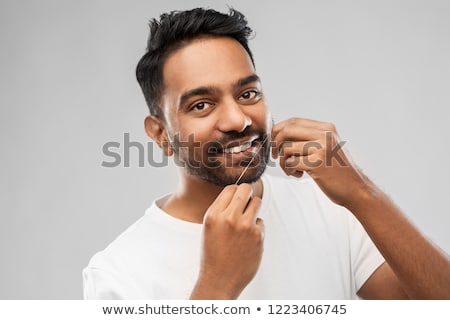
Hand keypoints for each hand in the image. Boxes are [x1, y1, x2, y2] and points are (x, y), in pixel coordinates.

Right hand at [191, 184, 263, 298]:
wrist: (220, 279)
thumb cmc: (213, 254)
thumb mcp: (210, 227)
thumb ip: (221, 210)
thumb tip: (237, 193)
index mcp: (214, 215)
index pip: (230, 188)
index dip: (236, 191)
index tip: (237, 197)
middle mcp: (229, 217)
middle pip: (246, 189)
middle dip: (248, 193)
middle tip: (247, 201)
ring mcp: (245, 226)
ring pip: (257, 202)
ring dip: (254, 208)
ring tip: (246, 222)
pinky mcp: (258, 235)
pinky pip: (261, 222)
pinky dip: (256, 228)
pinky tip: (247, 240)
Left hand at [271, 118, 368, 207]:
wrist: (356, 189)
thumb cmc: (338, 170)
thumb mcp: (328, 146)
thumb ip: (310, 137)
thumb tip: (280, 133)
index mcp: (326, 128)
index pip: (293, 121)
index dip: (278, 131)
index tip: (275, 143)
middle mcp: (324, 135)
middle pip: (286, 130)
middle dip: (275, 144)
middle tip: (277, 156)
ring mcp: (321, 149)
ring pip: (286, 148)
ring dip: (283, 161)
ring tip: (292, 169)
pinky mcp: (317, 164)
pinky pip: (290, 162)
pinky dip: (289, 170)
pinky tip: (298, 174)